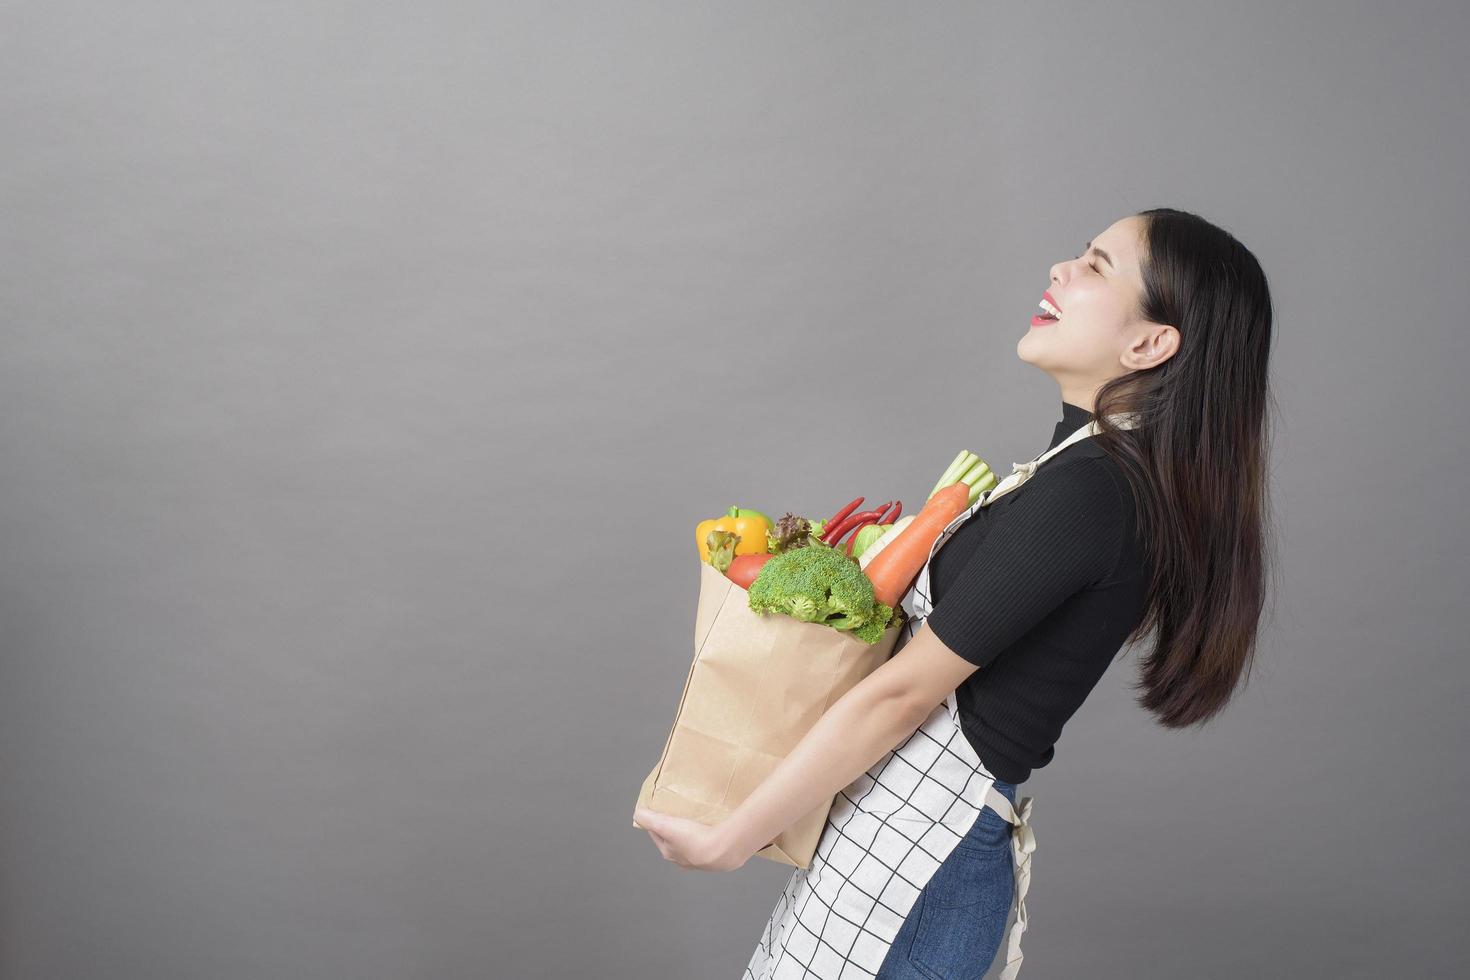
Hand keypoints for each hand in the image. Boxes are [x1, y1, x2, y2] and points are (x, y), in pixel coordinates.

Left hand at [634, 807, 753, 871]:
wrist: (722, 849)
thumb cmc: (692, 838)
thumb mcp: (665, 825)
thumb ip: (649, 819)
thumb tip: (637, 814)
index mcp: (669, 853)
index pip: (657, 837)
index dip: (656, 825)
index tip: (659, 814)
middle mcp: (684, 860)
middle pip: (675, 842)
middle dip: (675, 831)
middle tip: (679, 816)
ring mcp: (701, 860)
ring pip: (693, 846)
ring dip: (694, 836)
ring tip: (698, 822)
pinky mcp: (718, 857)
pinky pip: (711, 845)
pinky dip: (711, 838)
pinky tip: (715, 829)